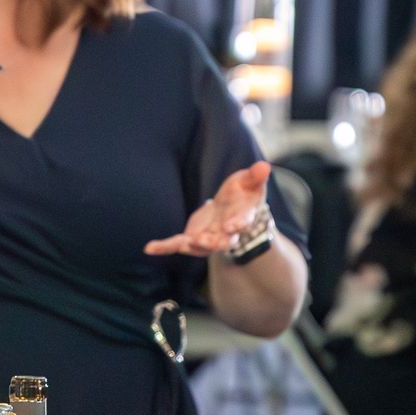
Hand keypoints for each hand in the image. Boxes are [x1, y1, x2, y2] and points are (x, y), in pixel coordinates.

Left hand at [145, 162, 270, 257]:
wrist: (231, 210)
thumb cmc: (243, 194)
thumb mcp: (250, 182)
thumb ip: (256, 176)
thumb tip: (265, 166)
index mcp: (242, 218)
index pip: (242, 223)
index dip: (237, 224)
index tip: (231, 225)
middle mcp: (226, 234)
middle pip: (222, 242)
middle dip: (213, 242)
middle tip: (203, 240)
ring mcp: (208, 238)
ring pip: (200, 247)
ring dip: (191, 245)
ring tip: (181, 243)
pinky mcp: (192, 238)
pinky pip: (177, 244)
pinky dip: (164, 247)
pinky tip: (149, 248)